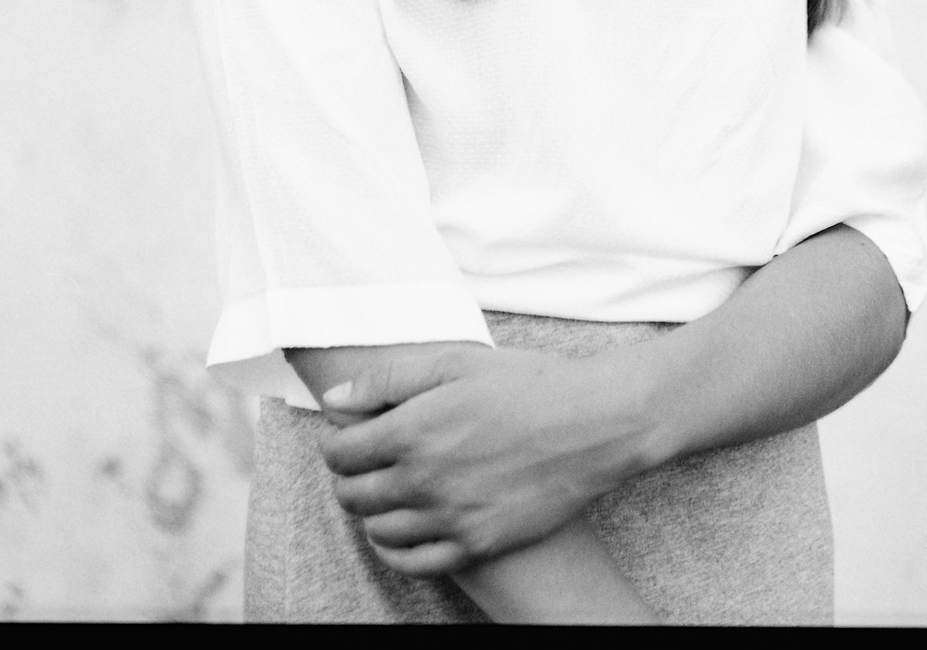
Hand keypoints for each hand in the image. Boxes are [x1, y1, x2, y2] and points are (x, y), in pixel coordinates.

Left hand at [317, 342, 651, 576]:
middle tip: (369, 461)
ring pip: (379, 531)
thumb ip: (388, 379)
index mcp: (413, 430)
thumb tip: (334, 401)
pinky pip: (414, 563)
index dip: (338, 444)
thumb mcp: (455, 362)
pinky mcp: (477, 544)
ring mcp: (450, 518)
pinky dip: (396, 550)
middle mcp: (424, 480)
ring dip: (373, 512)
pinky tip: (405, 529)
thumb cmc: (526, 383)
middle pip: (353, 495)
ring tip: (390, 490)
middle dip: (350, 477)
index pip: (340, 454)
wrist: (592, 424)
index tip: (352, 436)